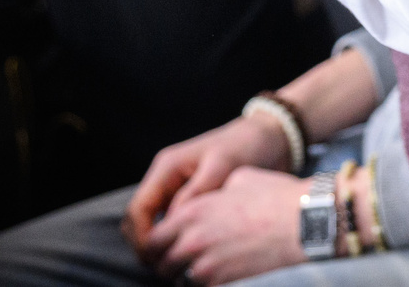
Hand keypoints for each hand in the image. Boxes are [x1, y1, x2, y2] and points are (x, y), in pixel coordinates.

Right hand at [123, 115, 288, 256]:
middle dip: (147, 246)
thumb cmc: (247, 147)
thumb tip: (172, 222)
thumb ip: (196, 193)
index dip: (141, 237)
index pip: (138, 209)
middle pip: (138, 221)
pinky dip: (176, 240)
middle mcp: (166, 179)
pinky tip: (191, 254)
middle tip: (167, 269)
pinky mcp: (191, 200)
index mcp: (167, 167)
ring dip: (160, 245)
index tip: (157, 258)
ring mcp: (176, 190)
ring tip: (178, 265)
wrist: (270, 139)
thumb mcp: (222, 166)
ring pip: (153, 225)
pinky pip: (173, 225)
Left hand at [136, 167, 304, 284]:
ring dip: (188, 277)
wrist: (305, 222)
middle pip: (161, 264)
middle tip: (182, 264)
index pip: (152, 238)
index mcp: (192, 211)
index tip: (166, 248)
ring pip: (180, 281)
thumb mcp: (240, 179)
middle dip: (169, 265)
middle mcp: (192, 240)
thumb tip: (213, 200)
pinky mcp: (223, 283)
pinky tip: (224, 275)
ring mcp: (206, 265)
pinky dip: (209, 284)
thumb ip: (215, 192)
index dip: (157, 246)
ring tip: (207, 270)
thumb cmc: (277, 197)